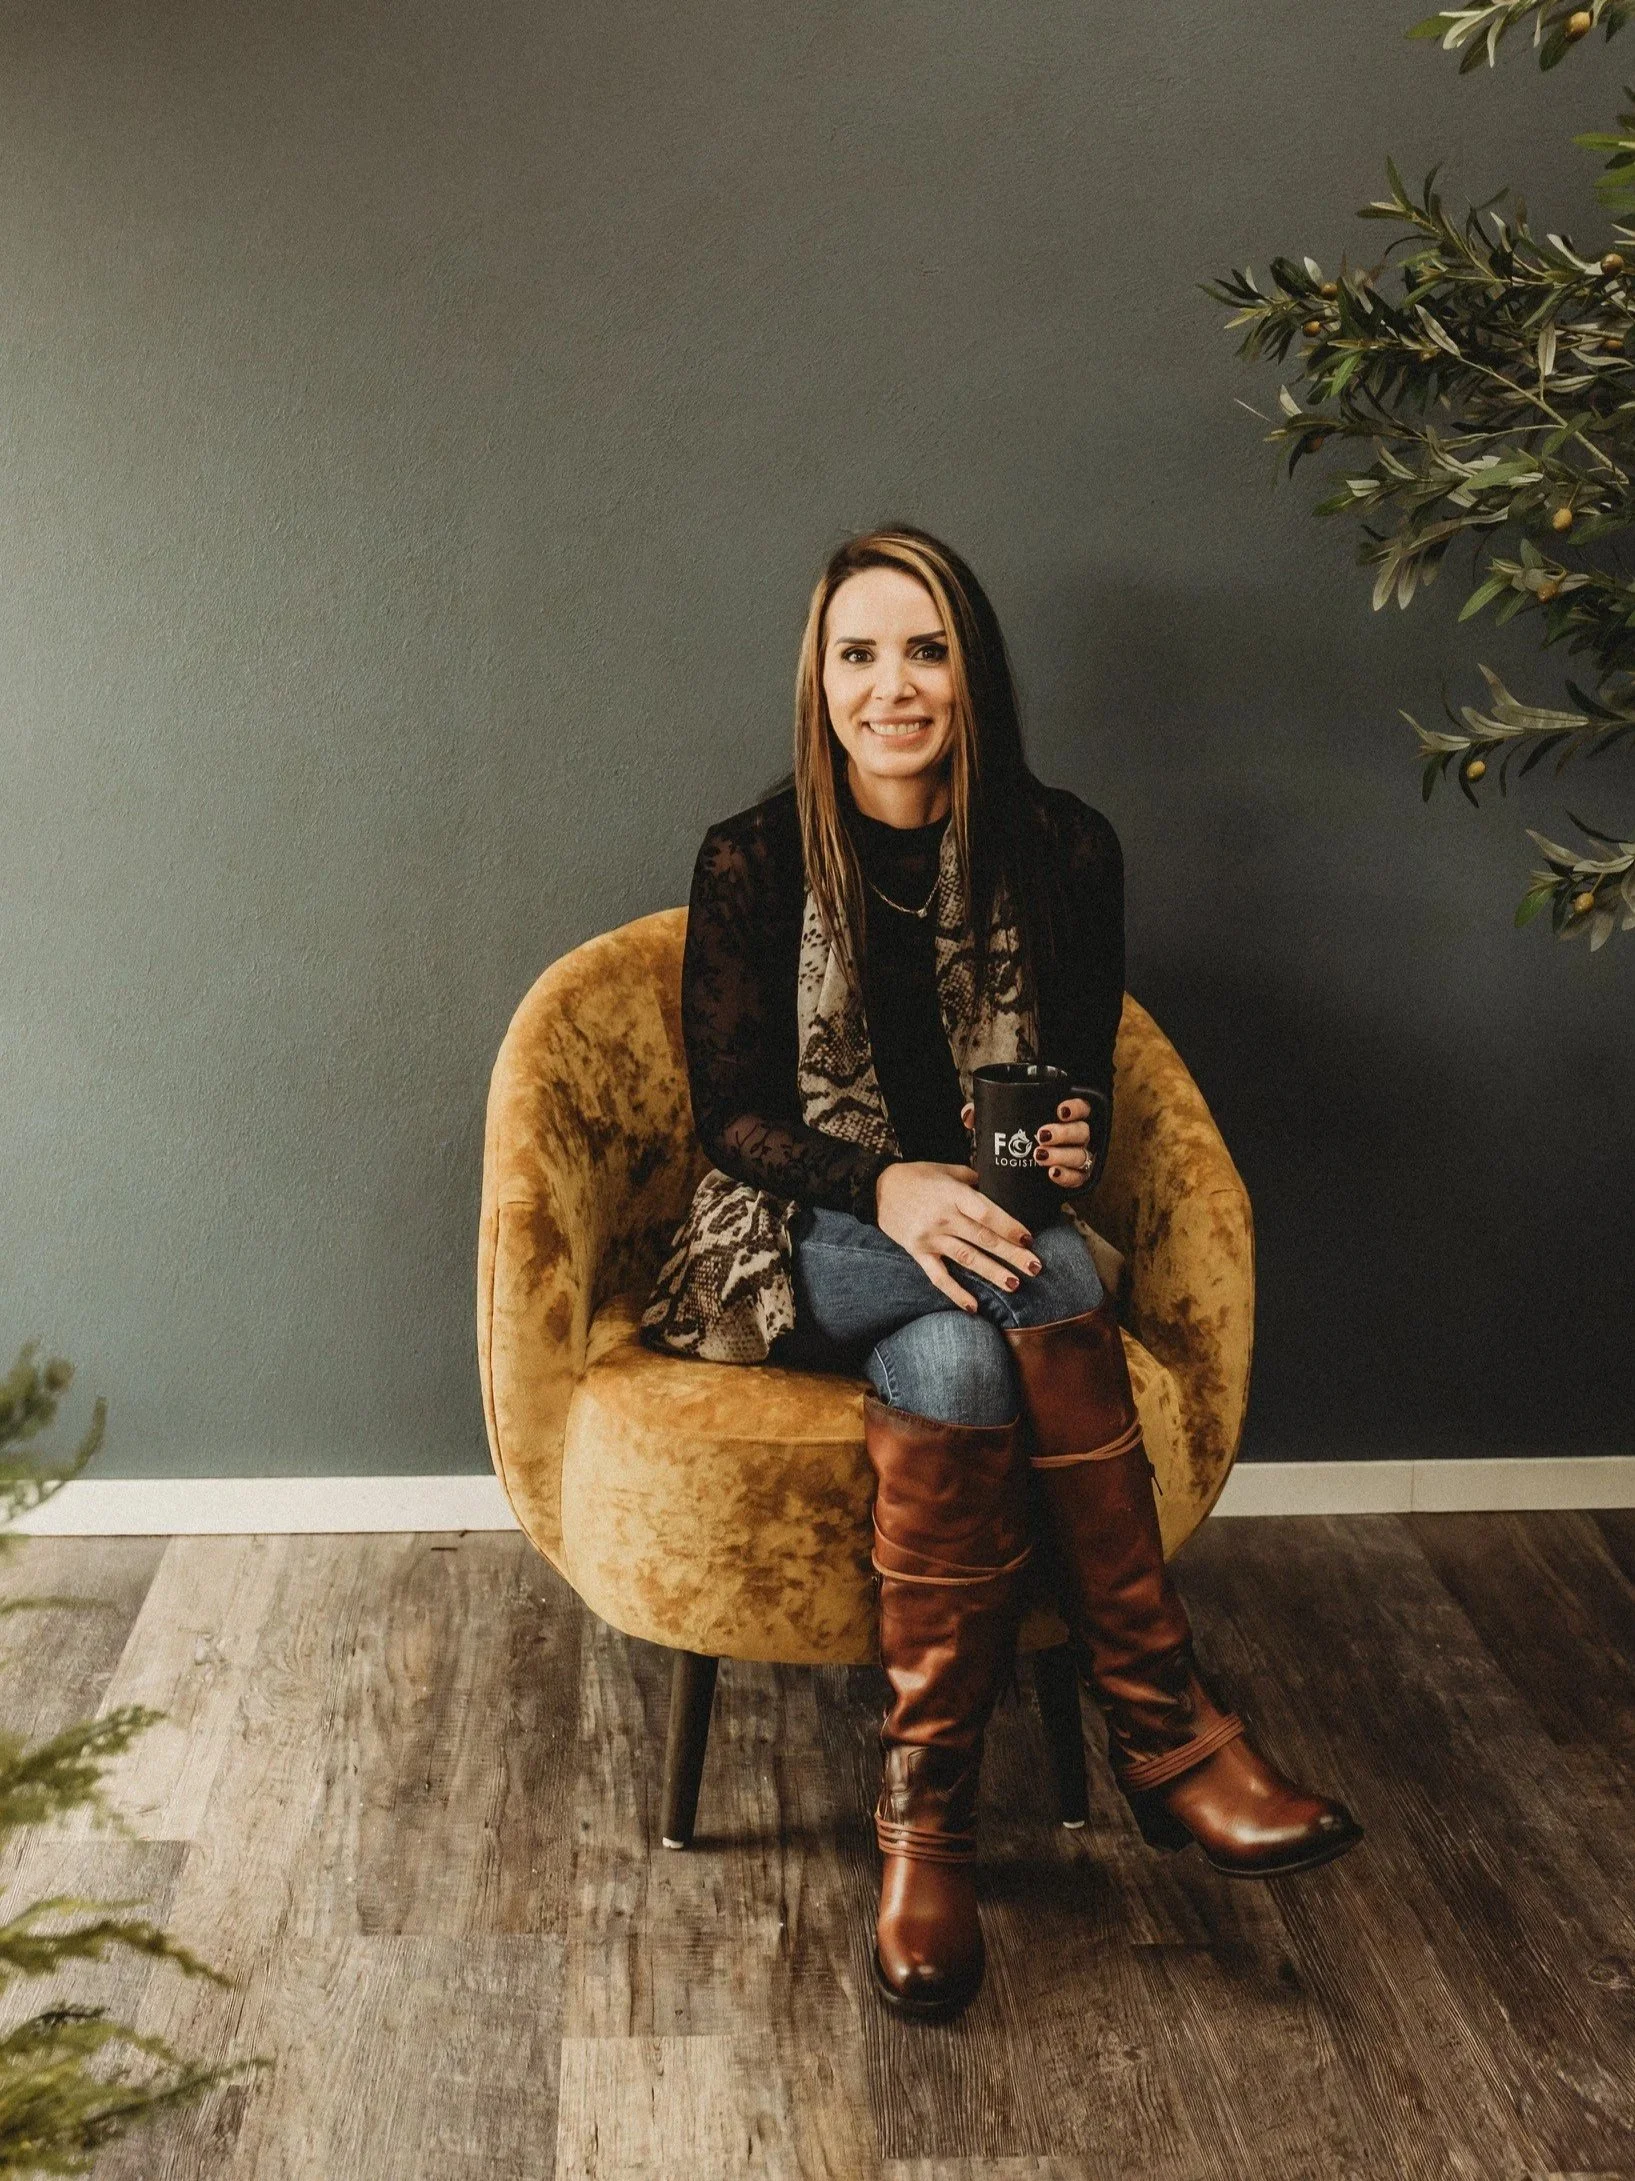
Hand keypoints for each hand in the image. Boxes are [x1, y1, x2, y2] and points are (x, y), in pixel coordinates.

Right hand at [874, 1160, 1041, 1313]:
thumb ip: (972, 1179)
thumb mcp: (946, 1169)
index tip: (1028, 1238)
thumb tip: (998, 1186)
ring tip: (1014, 1285)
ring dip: (992, 1273)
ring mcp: (930, 1237)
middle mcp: (943, 1217)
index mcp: (953, 1194)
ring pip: (967, 1259)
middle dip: (1012, 1254)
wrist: (877, 1189)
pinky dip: (956, 1293)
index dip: (1008, 1227)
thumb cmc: (916, 1176)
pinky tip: (974, 1307)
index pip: (986, 1213)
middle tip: (1036, 1267)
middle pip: (983, 1239)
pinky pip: (939, 1277)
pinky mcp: (918, 1253)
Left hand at [959, 1095, 1095, 1191]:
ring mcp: (1075, 1158)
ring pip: (1080, 1155)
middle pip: (1082, 1132)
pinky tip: (1052, 1174)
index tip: (1059, 1110)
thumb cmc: (1012, 1142)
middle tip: (1041, 1136)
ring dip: (1062, 1155)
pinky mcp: (1073, 1178)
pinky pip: (1077, 1178)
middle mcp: (1074, 1138)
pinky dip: (1066, 1176)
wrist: (1015, 1175)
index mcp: (1063, 1119)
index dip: (1076, 1107)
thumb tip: (969, 1115)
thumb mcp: (999, 1125)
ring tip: (1040, 1156)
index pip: (1082, 1108)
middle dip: (1064, 1133)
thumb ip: (983, 1115)